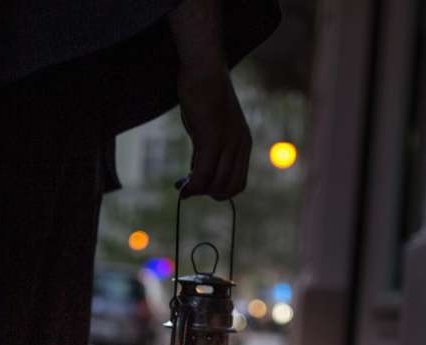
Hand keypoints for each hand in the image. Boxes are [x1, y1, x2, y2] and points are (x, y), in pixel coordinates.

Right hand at [167, 0, 250, 198]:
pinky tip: (182, 187)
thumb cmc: (202, 96)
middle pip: (229, 188)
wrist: (203, 69)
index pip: (237, 183)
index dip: (218, 191)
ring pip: (217, 184)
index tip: (199, 187)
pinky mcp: (211, 138)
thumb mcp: (208, 128)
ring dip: (199, 192)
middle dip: (208, 194)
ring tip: (182, 187)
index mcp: (243, 144)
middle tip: (188, 188)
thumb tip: (196, 174)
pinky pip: (204, 173)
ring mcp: (227, 143)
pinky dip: (193, 186)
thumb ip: (206, 150)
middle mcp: (239, 146)